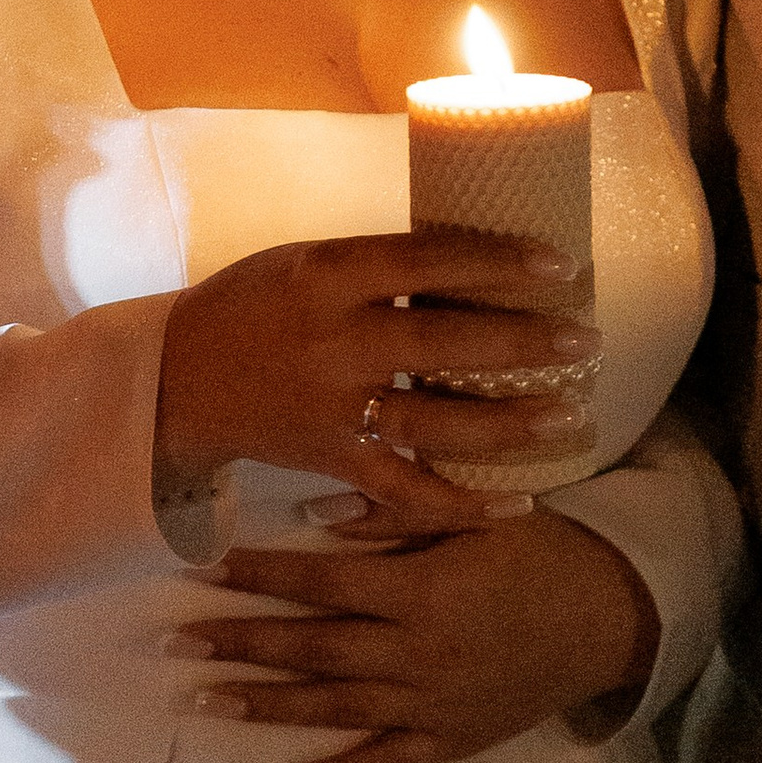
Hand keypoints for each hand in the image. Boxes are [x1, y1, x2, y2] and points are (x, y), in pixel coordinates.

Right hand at [155, 226, 598, 537]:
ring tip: (570, 415)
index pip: (428, 259)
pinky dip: (462, 503)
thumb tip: (475, 259)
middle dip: (522, 344)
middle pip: (444, 344)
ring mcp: (332, 408)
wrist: (175, 378)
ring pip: (435, 423)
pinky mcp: (330, 461)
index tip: (562, 264)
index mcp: (329, 274)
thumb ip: (380, 266)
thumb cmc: (253, 304)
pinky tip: (518, 503)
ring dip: (509, 424)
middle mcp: (334, 340)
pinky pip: (404, 491)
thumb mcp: (306, 260)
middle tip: (586, 342)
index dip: (498, 260)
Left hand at [168, 507, 659, 762]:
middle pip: (312, 649)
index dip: (260, 575)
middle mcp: (415, 652)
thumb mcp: (475, 517)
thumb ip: (395, 517)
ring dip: (264, 704)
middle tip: (172, 641)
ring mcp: (430, 703)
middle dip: (238, 643)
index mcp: (419, 590)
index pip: (322, 582)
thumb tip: (315, 511)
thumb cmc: (540, 550)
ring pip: (333, 708)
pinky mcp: (450, 738)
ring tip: (202, 700)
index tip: (204, 566)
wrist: (609, 618)